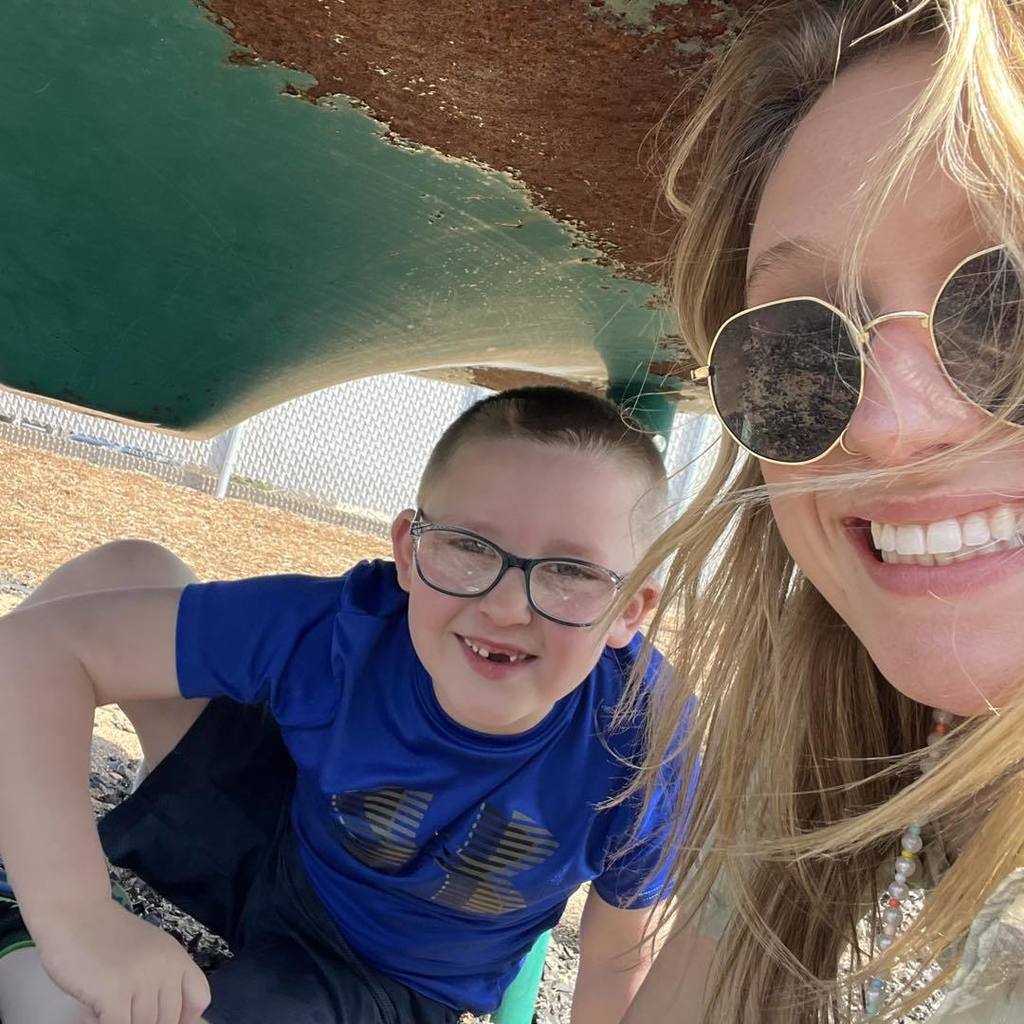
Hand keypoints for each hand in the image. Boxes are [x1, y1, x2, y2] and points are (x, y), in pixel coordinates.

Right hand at [36, 898, 209, 1023]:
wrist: (76, 913)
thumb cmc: (108, 937)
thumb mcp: (149, 952)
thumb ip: (162, 978)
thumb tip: (170, 1018)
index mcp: (178, 958)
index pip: (199, 999)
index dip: (183, 1019)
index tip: (159, 1020)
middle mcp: (166, 968)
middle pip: (167, 1019)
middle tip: (124, 1013)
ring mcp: (141, 979)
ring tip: (107, 1011)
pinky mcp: (114, 991)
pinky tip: (94, 1016)